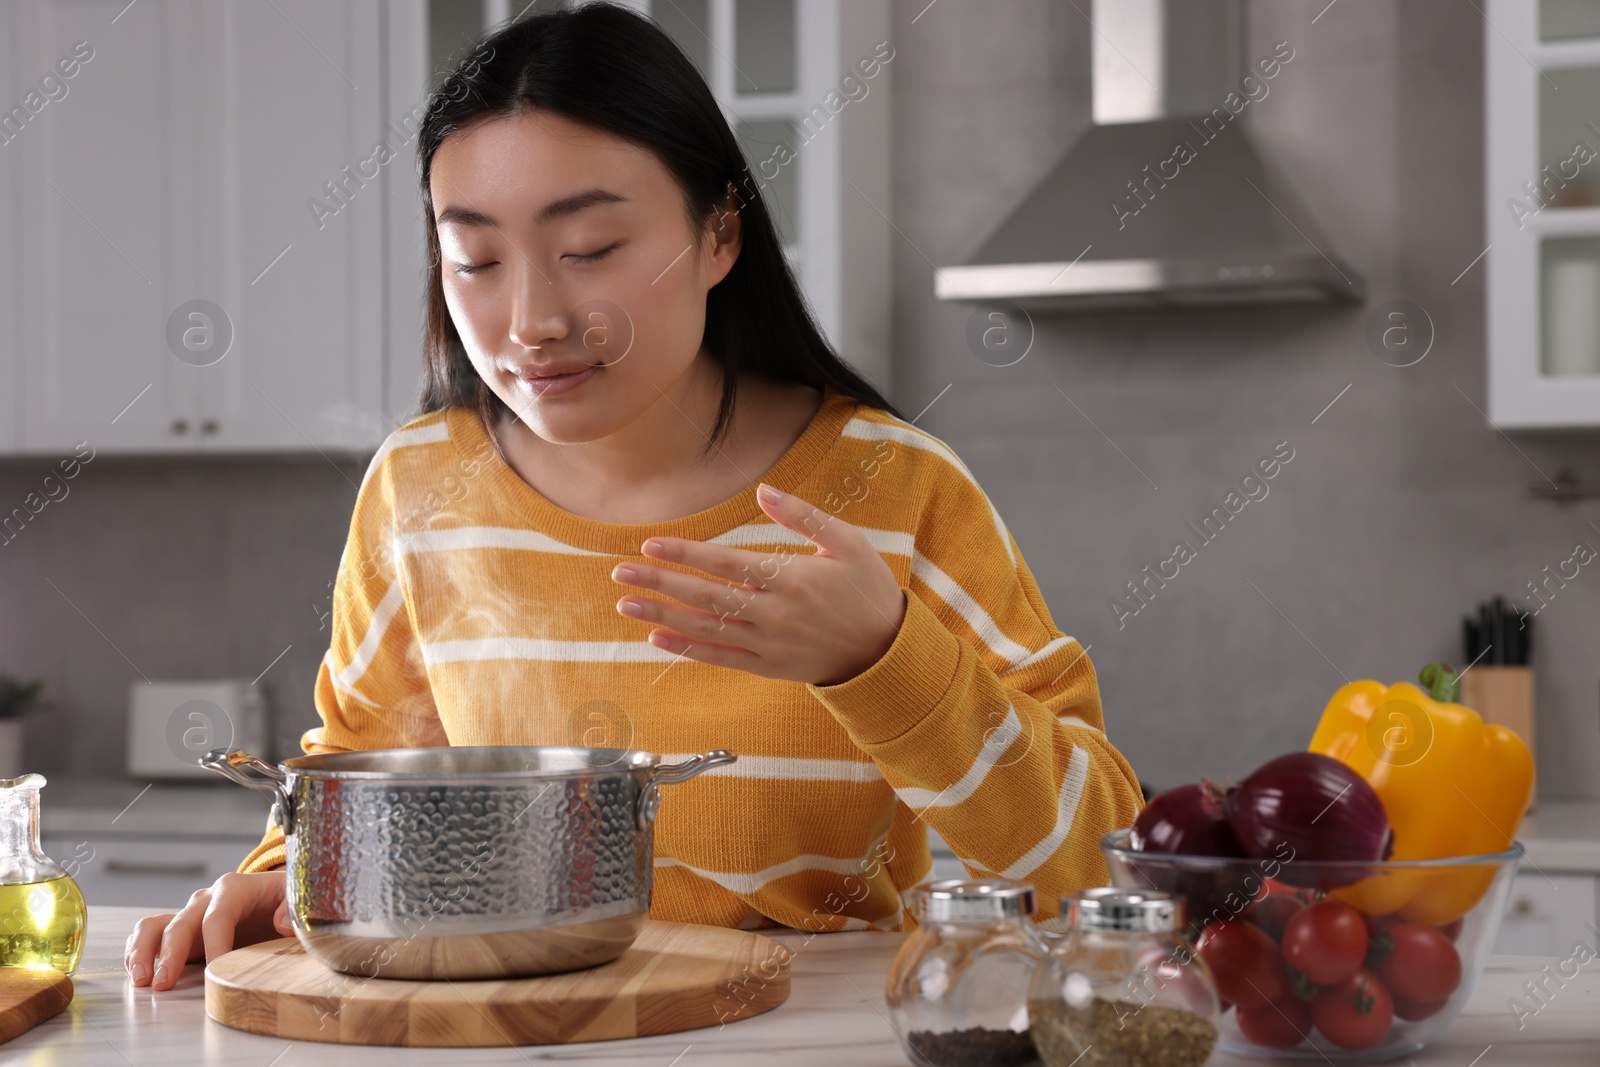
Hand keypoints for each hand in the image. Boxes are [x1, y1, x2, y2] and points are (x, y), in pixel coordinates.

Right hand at [124, 870, 290, 989]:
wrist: (277, 896)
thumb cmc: (286, 897)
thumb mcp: (297, 894)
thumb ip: (293, 907)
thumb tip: (284, 925)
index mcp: (236, 888)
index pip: (218, 915)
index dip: (215, 943)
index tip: (218, 969)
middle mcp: (207, 899)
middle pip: (180, 923)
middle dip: (170, 953)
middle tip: (164, 984)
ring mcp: (191, 915)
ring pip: (154, 926)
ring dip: (143, 952)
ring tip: (142, 980)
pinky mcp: (182, 931)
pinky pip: (151, 936)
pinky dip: (140, 953)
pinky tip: (139, 975)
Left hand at [611, 482, 906, 685]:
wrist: (887, 651)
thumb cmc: (868, 590)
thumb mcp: (847, 542)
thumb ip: (803, 516)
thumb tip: (763, 490)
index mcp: (792, 577)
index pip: (725, 563)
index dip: (684, 554)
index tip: (651, 545)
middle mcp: (774, 612)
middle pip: (705, 596)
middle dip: (660, 583)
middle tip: (621, 574)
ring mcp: (769, 643)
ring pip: (706, 628)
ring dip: (662, 617)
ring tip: (626, 606)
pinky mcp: (769, 668)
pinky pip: (721, 659)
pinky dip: (688, 649)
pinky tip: (657, 639)